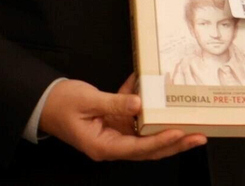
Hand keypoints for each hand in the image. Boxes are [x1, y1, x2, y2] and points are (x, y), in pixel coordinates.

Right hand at [39, 76, 205, 160]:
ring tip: (194, 125)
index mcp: (102, 146)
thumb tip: (139, 103)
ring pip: (148, 137)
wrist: (45, 102)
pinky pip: (140, 119)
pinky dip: (152, 109)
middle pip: (148, 149)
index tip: (178, 133)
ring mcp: (116, 135)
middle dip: (175, 144)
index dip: (159, 142)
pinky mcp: (118, 123)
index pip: (137, 148)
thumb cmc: (61, 104)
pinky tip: (163, 95)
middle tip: (199, 136)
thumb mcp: (88, 101)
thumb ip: (113, 103)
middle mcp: (112, 144)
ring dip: (170, 131)